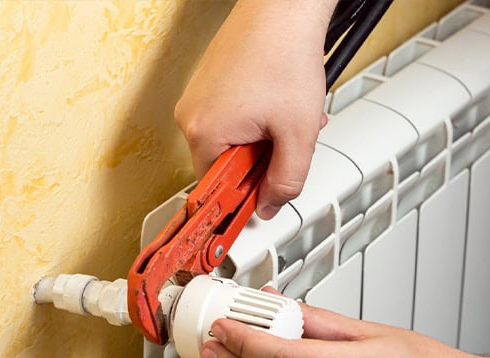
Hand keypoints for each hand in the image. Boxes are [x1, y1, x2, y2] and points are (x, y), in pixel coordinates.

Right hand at [175, 0, 335, 219]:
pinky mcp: (207, 85)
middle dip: (259, 163)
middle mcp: (191, 116)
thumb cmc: (285, 54)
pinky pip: (228, 119)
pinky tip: (275, 106)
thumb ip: (286, 181)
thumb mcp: (297, 133)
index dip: (244, 198)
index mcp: (204, 133)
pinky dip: (254, 121)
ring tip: (284, 119)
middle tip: (284, 144)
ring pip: (230, 142)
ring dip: (261, 141)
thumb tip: (270, 206)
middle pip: (224, 166)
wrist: (283, 7)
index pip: (216, 191)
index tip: (257, 203)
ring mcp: (196, 98)